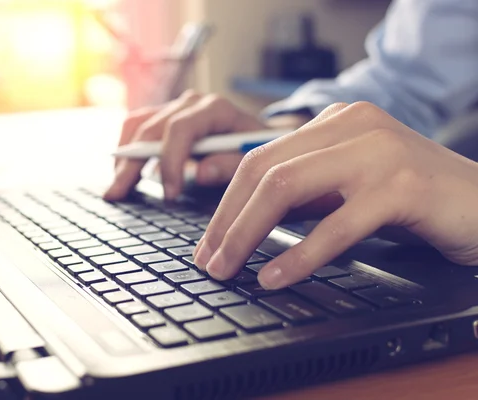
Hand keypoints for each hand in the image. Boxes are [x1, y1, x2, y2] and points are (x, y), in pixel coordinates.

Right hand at [104, 90, 307, 200]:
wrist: (260, 136)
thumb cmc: (258, 149)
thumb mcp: (254, 159)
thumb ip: (230, 165)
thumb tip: (199, 173)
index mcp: (214, 109)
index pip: (180, 129)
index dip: (170, 162)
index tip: (169, 194)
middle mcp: (190, 104)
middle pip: (150, 128)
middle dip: (132, 163)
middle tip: (119, 194)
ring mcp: (175, 109)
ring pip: (137, 125)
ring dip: (123, 157)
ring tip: (115, 188)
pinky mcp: (166, 119)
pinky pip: (137, 129)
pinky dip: (126, 151)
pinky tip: (123, 175)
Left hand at [193, 102, 477, 288]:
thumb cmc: (416, 201)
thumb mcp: (348, 189)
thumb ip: (304, 196)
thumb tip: (242, 222)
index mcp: (336, 122)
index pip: (259, 158)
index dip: (225, 202)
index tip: (209, 241)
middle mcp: (353, 126)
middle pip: (264, 170)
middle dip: (227, 221)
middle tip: (210, 261)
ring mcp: (377, 151)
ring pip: (287, 188)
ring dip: (247, 234)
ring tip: (229, 269)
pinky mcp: (402, 186)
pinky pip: (336, 224)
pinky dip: (299, 255)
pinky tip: (275, 276)